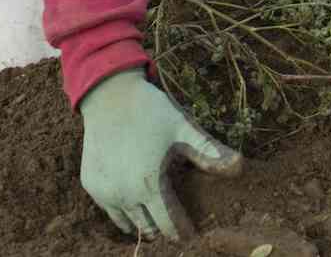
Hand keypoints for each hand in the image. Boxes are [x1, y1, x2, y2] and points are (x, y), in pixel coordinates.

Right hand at [77, 70, 240, 240]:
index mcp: (149, 184)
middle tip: (174, 224)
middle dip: (162, 230)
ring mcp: (104, 191)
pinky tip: (134, 200)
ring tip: (155, 216)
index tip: (191, 235)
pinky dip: (122, 210)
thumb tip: (240, 166)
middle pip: (147, 229)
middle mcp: (123, 194)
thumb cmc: (151, 112)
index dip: (182, 232)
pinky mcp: (91, 185)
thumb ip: (209, 152)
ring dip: (141, 223)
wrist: (110, 95)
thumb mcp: (183, 129)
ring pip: (126, 223)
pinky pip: (109, 208)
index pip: (168, 225)